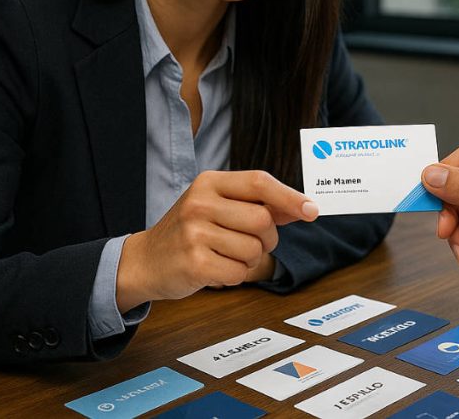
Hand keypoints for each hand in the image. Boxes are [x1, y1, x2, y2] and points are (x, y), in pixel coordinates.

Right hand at [116, 170, 317, 310]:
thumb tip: (303, 207)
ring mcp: (194, 233)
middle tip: (248, 242)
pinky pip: (240, 272)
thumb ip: (258, 204)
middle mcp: (200, 203)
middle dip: (267, 238)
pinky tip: (216, 269)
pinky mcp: (194, 263)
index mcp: (209, 182)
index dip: (290, 197)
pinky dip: (236, 275)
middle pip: (263, 220)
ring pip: (254, 249)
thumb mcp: (218, 206)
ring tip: (225, 255)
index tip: (312, 211)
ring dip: (249, 259)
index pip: (259, 182)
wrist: (145, 261)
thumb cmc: (189, 231)